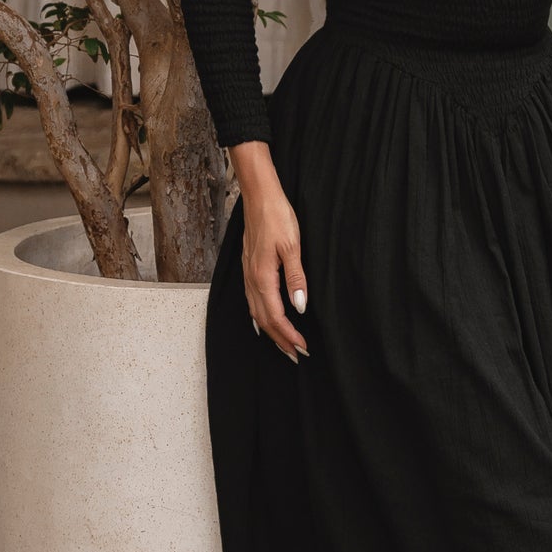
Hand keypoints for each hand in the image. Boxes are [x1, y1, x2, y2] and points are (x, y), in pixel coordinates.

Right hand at [230, 156, 309, 358]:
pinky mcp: (249, 268)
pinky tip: (265, 320)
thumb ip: (296, 279)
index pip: (275, 316)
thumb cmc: (277, 217)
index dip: (288, 335)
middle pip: (263, 319)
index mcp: (262, 277)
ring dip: (270, 331)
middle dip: (279, 339)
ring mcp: (248, 275)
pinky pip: (252, 301)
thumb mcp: (293, 247)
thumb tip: (299, 307)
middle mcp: (251, 280)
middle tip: (296, 355)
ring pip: (256, 312)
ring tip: (284, 344)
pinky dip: (261, 317)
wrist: (259, 196)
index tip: (302, 348)